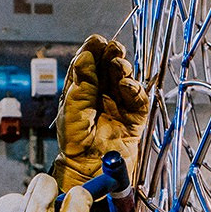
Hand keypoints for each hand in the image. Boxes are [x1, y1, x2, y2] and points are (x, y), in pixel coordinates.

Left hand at [51, 34, 148, 192]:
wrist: (87, 170)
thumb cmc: (74, 144)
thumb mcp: (72, 110)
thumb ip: (82, 84)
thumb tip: (86, 55)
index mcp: (83, 91)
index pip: (89, 65)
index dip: (93, 51)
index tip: (97, 41)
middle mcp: (102, 96)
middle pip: (110, 68)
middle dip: (112, 56)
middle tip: (113, 48)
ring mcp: (119, 106)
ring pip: (125, 80)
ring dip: (124, 70)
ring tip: (118, 66)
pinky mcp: (134, 119)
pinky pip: (138, 100)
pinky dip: (135, 90)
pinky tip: (127, 86)